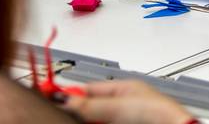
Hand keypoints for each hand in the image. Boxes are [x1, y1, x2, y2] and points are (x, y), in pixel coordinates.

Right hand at [64, 79, 193, 123]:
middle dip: (76, 111)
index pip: (90, 89)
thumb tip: (65, 99)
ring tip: (69, 119)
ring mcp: (123, 119)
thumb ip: (90, 104)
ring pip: (95, 120)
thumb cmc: (157, 113)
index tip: (52, 98)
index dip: (71, 94)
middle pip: (90, 108)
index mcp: (124, 88)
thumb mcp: (118, 106)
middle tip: (60, 114)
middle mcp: (124, 104)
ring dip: (85, 120)